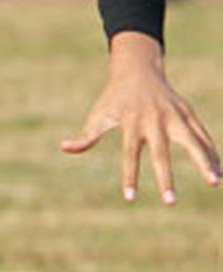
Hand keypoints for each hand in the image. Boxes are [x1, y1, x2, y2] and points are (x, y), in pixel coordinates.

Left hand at [61, 31, 219, 204]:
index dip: (129, 176)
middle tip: (170, 202)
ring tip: (214, 182)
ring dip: (204, 161)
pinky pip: (202, 135)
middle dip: (166, 177)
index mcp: (131, 123)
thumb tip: (63, 147)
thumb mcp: (98, 115)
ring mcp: (174, 115)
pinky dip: (211, 152)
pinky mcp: (187, 113)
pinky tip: (218, 172)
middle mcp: (155, 119)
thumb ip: (85, 136)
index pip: (129, 154)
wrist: (138, 69)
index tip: (129, 198)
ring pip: (192, 140)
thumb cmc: (114, 98)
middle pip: (161, 152)